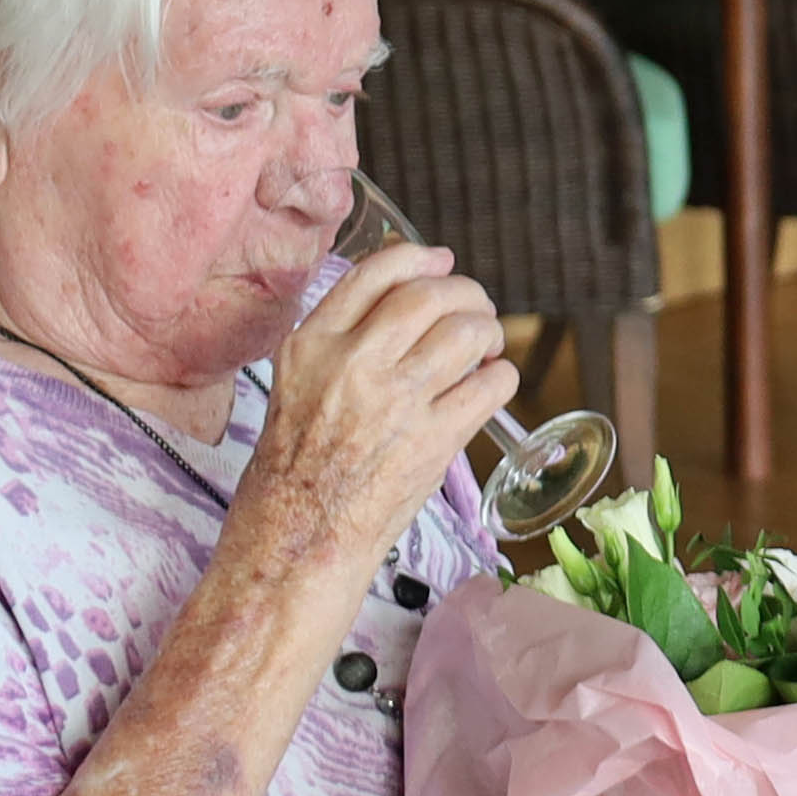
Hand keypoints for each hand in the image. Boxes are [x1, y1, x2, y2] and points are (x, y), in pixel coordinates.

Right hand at [251, 228, 518, 554]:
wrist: (297, 538)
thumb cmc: (295, 468)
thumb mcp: (297, 384)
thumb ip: (341, 340)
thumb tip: (405, 300)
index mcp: (312, 344)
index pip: (377, 273)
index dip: (420, 258)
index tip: (442, 261)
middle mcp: (352, 364)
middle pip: (430, 295)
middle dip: (465, 293)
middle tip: (475, 308)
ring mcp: (395, 402)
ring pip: (467, 333)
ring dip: (489, 332)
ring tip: (486, 346)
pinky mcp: (432, 442)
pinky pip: (490, 386)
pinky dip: (501, 377)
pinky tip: (491, 383)